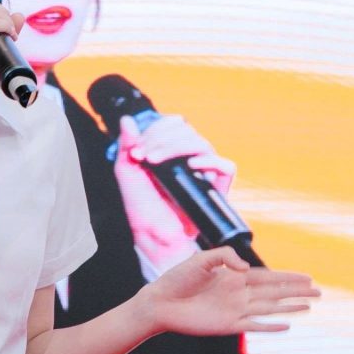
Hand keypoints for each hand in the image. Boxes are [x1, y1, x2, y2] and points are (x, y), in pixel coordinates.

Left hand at [113, 115, 236, 272]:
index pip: (172, 125)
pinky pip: (226, 166)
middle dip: (161, 138)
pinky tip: (191, 166)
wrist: (153, 233)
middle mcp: (189, 157)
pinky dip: (211, 162)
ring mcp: (204, 171)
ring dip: (177, 147)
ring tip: (156, 162)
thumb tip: (126, 119)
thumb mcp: (127, 172)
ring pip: (203, 144)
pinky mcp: (217, 188)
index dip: (155, 130)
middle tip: (144, 157)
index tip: (137, 151)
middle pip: (187, 131)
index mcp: (170, 150)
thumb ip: (127, 145)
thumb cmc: (140, 205)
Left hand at [138, 247, 318, 336]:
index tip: (308, 277)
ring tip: (310, 306)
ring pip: (270, 308)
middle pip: (275, 292)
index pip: (268, 276)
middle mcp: (238, 293)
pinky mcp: (228, 325)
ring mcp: (235, 310)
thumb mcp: (201, 259)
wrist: (160, 301)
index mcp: (233, 276)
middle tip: (319, 291)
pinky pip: (255, 326)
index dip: (288, 277)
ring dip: (290, 307)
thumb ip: (226, 257)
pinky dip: (271, 326)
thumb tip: (248, 269)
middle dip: (297, 291)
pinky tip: (287, 325)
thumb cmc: (177, 278)